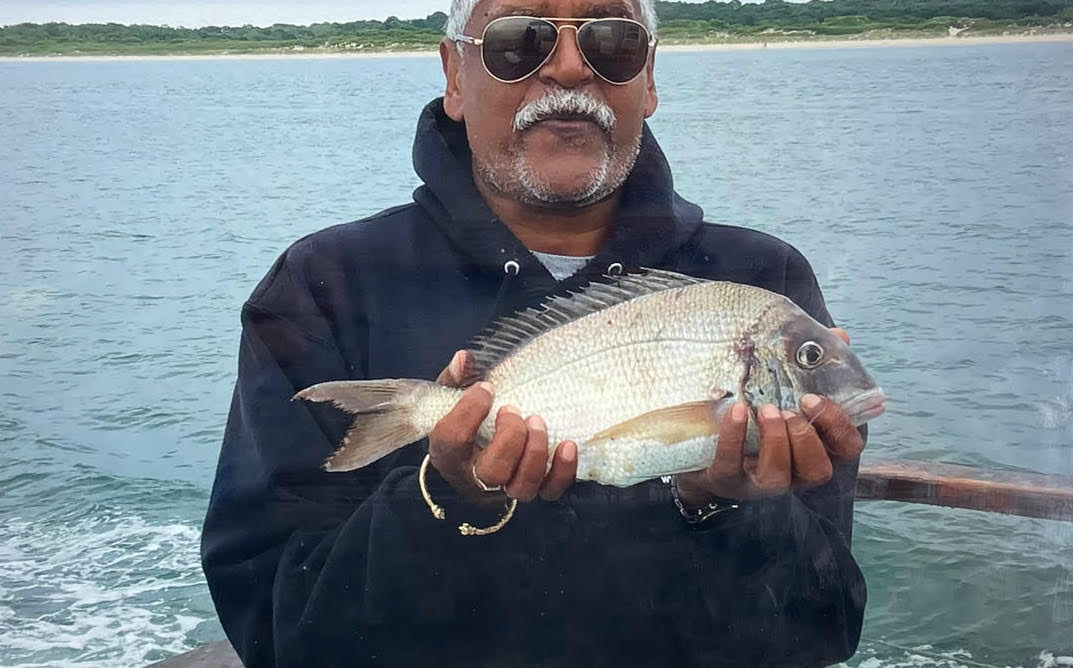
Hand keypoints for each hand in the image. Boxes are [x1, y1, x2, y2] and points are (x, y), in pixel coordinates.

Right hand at [428, 351, 577, 505]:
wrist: (471, 460)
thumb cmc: (463, 423)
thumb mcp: (453, 398)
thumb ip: (457, 378)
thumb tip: (466, 357)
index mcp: (448, 454)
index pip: (451, 441)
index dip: (469, 411)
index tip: (486, 387)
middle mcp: (475, 479)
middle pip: (493, 472)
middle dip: (510, 437)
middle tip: (513, 409)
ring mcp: (505, 489)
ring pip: (522, 487)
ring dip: (535, 452)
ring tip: (538, 421)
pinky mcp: (532, 490)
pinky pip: (550, 492)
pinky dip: (562, 471)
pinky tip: (568, 444)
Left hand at [675, 326, 863, 506]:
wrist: (700, 447)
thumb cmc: (755, 415)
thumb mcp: (784, 390)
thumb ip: (813, 366)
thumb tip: (841, 335)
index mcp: (816, 449)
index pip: (848, 448)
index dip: (840, 426)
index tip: (814, 397)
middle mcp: (794, 473)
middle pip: (819, 471)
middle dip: (806, 437)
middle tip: (790, 408)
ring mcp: (759, 482)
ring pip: (779, 477)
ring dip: (776, 441)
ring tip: (766, 409)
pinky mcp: (726, 481)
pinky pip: (732, 466)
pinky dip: (735, 437)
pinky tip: (737, 409)